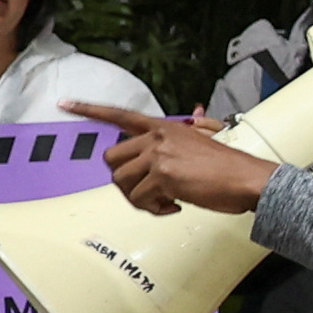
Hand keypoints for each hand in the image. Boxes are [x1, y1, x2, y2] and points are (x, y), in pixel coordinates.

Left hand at [71, 102, 276, 215]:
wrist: (248, 179)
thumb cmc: (229, 166)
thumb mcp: (205, 140)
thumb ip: (190, 132)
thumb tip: (193, 119)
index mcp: (163, 127)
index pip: (119, 114)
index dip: (89, 109)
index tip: (64, 104)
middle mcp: (157, 137)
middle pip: (111, 158)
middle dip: (124, 179)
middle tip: (146, 190)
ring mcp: (159, 156)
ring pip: (121, 181)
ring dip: (139, 198)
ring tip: (163, 201)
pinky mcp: (163, 176)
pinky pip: (139, 199)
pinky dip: (154, 209)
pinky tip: (174, 206)